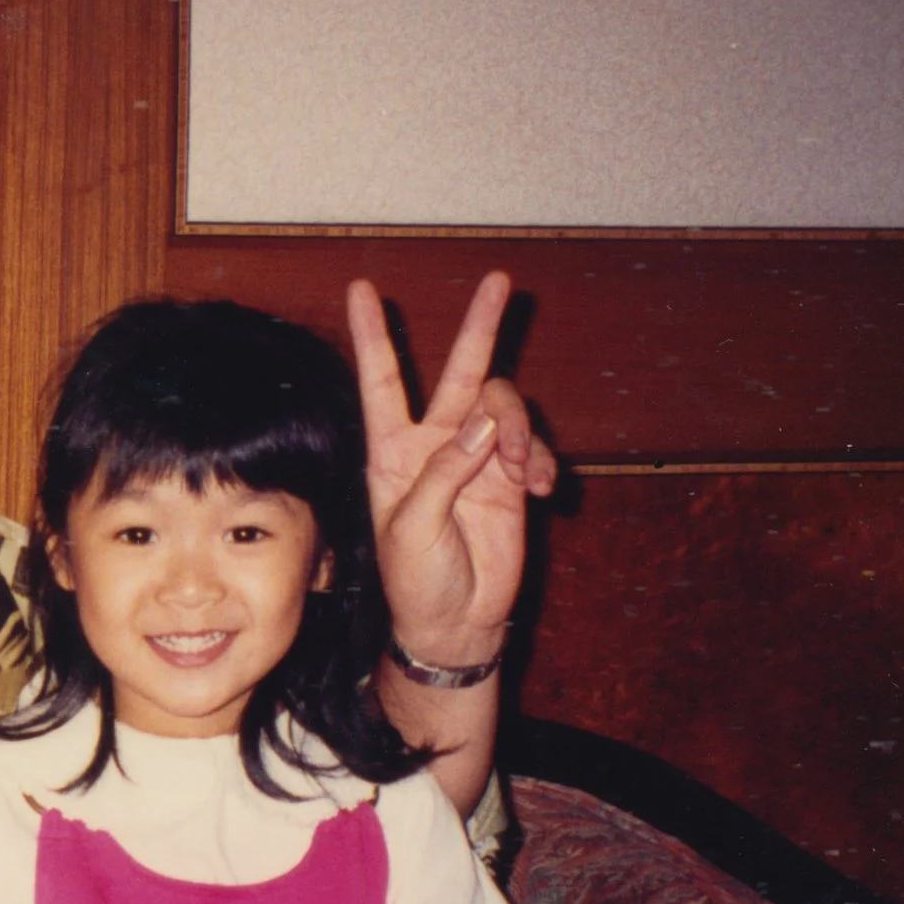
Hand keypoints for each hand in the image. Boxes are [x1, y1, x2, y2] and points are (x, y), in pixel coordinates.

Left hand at [350, 275, 558, 665]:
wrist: (456, 622)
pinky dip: (540, 459)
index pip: (381, 381)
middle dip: (479, 327)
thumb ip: (445, 472)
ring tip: (522, 471)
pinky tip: (541, 488)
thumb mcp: (413, 527)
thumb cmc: (415, 580)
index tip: (361, 288)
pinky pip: (531, 445)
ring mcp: (477, 457)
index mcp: (393, 452)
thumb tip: (486, 421)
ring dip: (519, 431)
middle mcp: (434, 444)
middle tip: (500, 281)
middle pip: (459, 371)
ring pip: (505, 408)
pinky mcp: (511, 478)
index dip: (374, 336)